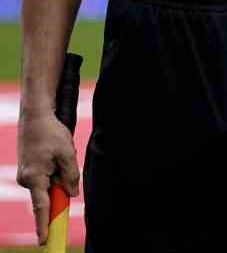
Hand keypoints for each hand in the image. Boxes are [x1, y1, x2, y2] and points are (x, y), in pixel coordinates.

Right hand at [16, 108, 78, 245]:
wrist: (35, 115)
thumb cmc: (51, 132)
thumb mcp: (67, 153)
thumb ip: (71, 176)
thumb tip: (72, 195)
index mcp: (34, 178)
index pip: (41, 207)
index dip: (44, 225)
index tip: (44, 241)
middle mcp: (26, 179)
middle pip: (48, 194)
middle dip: (60, 186)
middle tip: (62, 160)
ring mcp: (25, 174)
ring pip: (48, 184)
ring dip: (58, 173)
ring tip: (58, 150)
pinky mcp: (28, 169)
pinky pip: (45, 177)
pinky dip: (54, 169)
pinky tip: (54, 152)